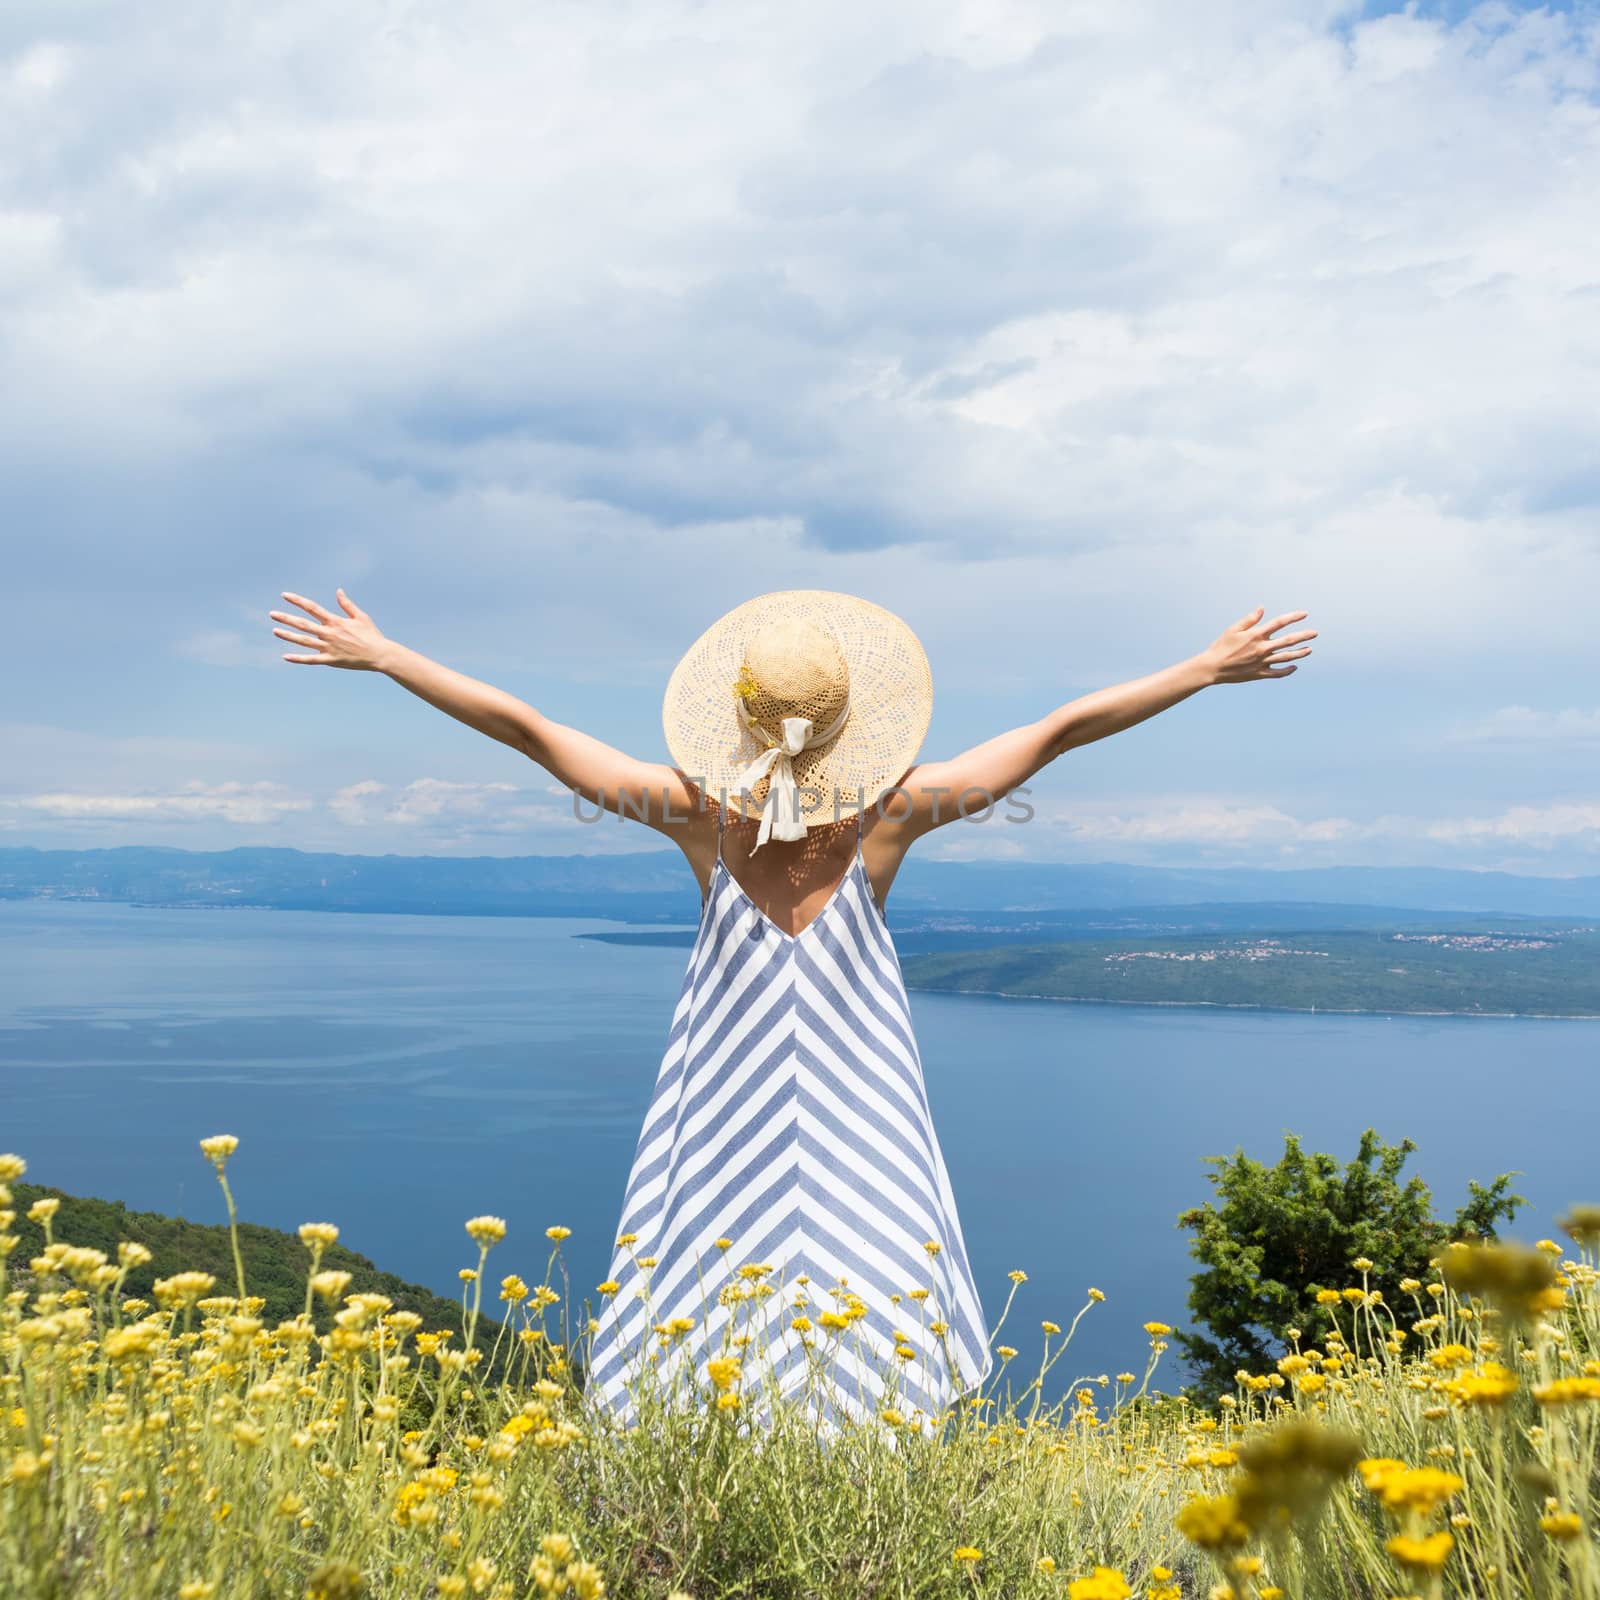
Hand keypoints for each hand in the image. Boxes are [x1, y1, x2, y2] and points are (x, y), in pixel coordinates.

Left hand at [270, 589, 390, 670]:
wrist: (380, 655)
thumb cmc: (372, 635)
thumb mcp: (361, 616)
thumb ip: (347, 604)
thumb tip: (338, 591)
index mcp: (335, 621)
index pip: (312, 608)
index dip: (297, 601)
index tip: (285, 595)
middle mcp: (329, 633)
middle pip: (303, 624)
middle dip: (286, 618)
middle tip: (272, 614)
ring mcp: (329, 648)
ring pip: (304, 641)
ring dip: (288, 636)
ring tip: (275, 631)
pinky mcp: (331, 660)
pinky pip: (311, 660)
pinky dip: (298, 659)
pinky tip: (286, 656)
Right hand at [1201, 606, 1315, 684]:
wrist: (1212, 668)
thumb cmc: (1220, 646)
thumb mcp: (1233, 629)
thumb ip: (1249, 619)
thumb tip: (1262, 608)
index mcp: (1256, 635)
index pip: (1279, 623)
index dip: (1293, 617)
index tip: (1304, 614)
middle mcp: (1262, 648)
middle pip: (1288, 640)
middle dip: (1303, 636)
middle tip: (1314, 633)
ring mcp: (1262, 662)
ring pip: (1286, 657)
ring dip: (1300, 653)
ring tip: (1309, 650)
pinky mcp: (1259, 673)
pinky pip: (1277, 673)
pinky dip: (1287, 670)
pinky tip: (1294, 667)